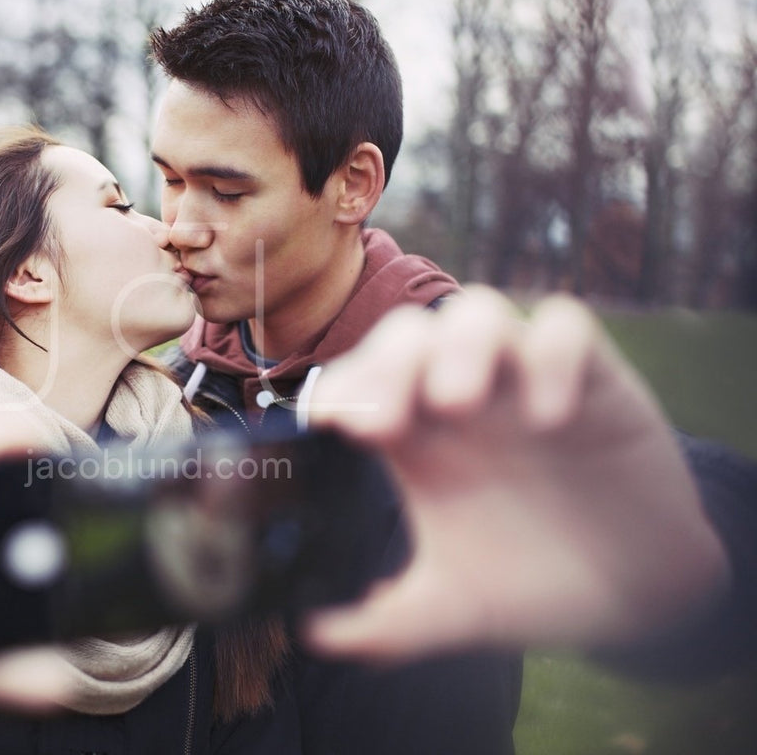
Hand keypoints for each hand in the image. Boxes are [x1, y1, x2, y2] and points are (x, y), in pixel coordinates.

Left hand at [304, 287, 729, 661]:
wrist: (633, 595)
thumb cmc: (528, 582)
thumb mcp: (451, 609)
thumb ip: (387, 625)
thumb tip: (317, 638)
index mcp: (412, 437)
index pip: (357, 381)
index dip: (337, 389)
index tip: (324, 427)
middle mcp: (458, 398)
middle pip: (406, 336)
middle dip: (385, 366)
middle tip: (378, 425)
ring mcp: (521, 381)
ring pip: (478, 312)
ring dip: (458, 346)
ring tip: (454, 404)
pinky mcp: (593, 381)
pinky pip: (569, 328)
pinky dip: (553, 354)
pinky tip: (548, 416)